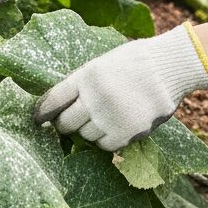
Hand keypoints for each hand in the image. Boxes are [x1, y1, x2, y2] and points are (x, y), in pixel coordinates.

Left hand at [30, 21, 207, 151]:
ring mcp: (110, 117)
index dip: (43, 112)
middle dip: (65, 124)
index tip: (37, 119)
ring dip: (89, 131)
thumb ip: (83, 83)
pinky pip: (105, 146)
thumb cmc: (135, 61)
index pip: (53, 99)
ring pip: (85, 136)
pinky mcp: (127, 132)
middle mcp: (94, 97)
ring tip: (101, 120)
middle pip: (66, 123)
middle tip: (69, 123)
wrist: (170, 66)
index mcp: (86, 76)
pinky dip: (106, 140)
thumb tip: (63, 104)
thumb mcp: (102, 64)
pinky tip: (113, 128)